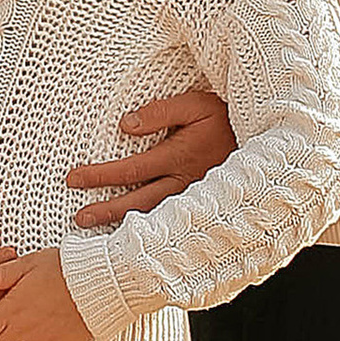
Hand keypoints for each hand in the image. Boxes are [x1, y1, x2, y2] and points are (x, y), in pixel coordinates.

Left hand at [65, 88, 236, 229]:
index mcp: (179, 158)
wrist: (265, 141)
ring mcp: (193, 199)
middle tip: (78, 217)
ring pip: (152, 217)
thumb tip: (126, 124)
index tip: (74, 178)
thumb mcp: (196, 105)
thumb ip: (160, 112)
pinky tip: (129, 235)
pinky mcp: (200, 206)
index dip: (100, 175)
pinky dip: (146, 231)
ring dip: (120, 223)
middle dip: (105, 209)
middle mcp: (184, 184)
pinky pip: (168, 222)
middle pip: (137, 201)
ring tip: (94, 228)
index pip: (131, 170)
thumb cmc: (225, 118)